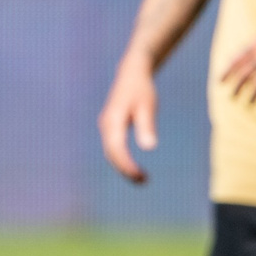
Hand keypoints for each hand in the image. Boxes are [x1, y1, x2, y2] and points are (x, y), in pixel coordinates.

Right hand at [98, 61, 158, 182]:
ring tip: (142, 179)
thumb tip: (150, 147)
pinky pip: (113, 148)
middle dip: (125, 170)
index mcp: (113, 120)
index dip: (126, 165)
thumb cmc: (142, 89)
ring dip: (123, 167)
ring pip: (111, 153)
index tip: (139, 176)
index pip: (116, 149)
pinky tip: (134, 168)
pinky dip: (122, 160)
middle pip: (111, 154)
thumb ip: (147, 126)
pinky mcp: (111, 128)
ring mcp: (106, 127)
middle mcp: (106, 125)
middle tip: (144, 182)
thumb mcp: (148, 106)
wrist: (132, 73)